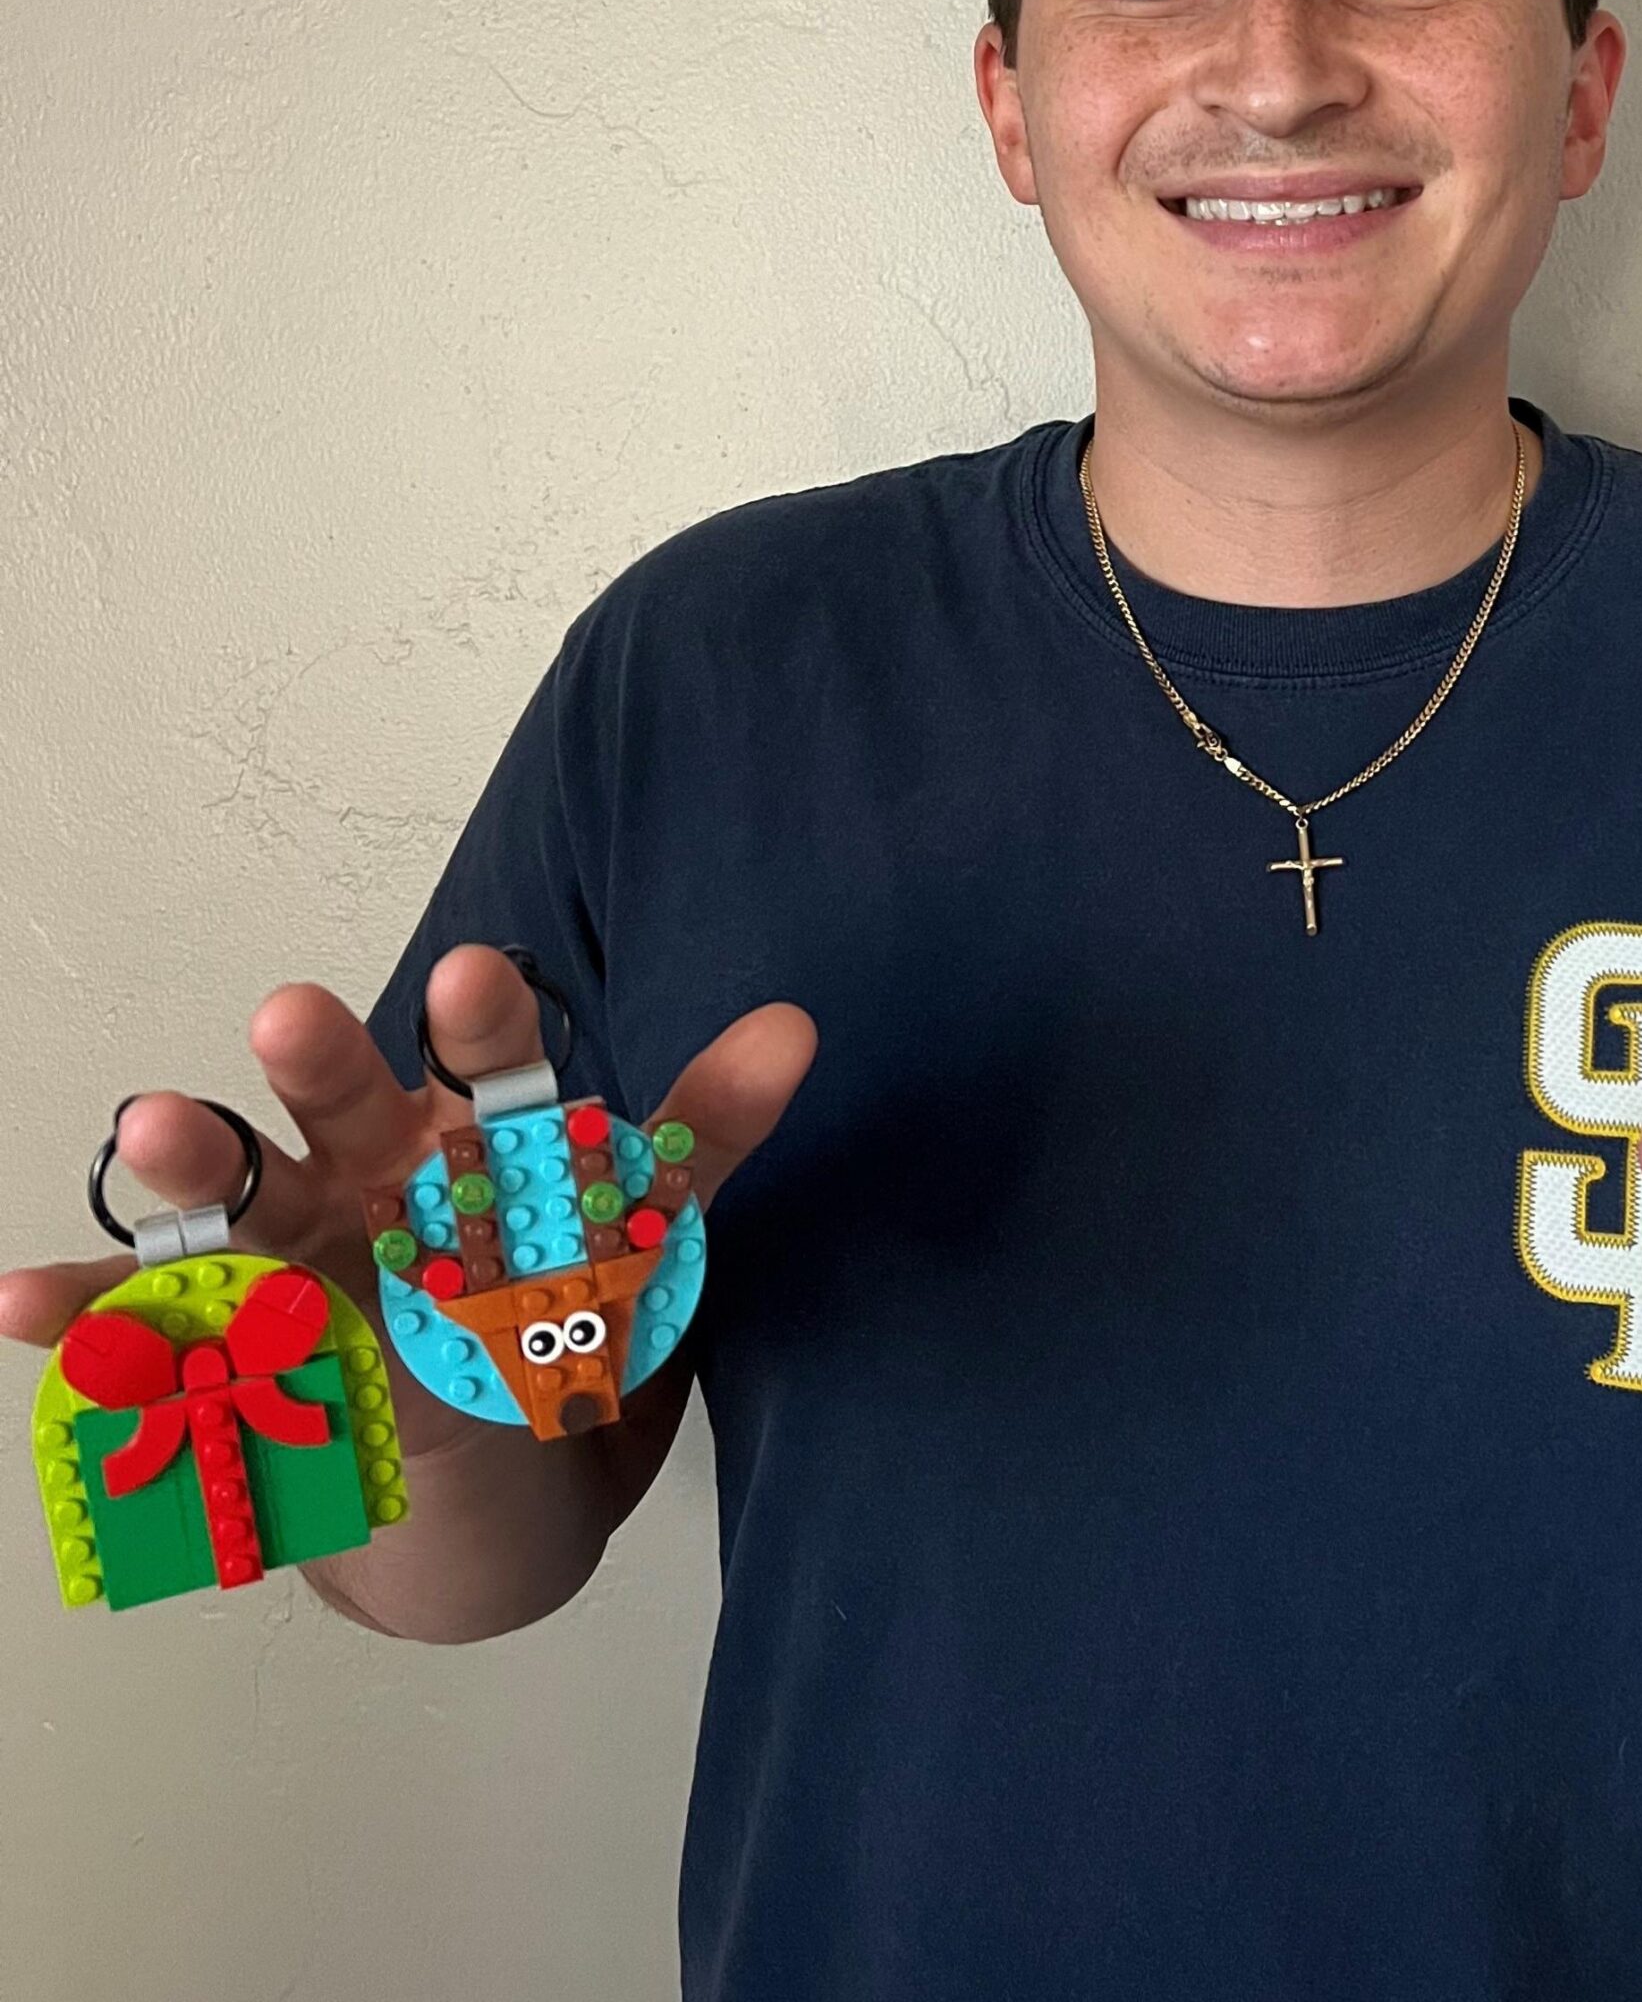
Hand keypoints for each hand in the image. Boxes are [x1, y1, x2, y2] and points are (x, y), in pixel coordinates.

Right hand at [1, 945, 815, 1464]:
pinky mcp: (235, 1342)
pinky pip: (154, 1326)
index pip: (493, 1070)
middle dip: (324, 1067)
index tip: (481, 974)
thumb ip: (704, 1130)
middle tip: (293, 1009)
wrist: (479, 1431)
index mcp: (477, 1135)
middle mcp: (373, 1174)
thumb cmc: (544, 1283)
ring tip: (146, 1122)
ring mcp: (295, 1255)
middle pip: (346, 1108)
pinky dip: (91, 1318)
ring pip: (242, 1201)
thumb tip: (800, 1025)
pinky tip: (17, 1305)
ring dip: (194, 1166)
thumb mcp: (633, 1218)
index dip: (490, 1029)